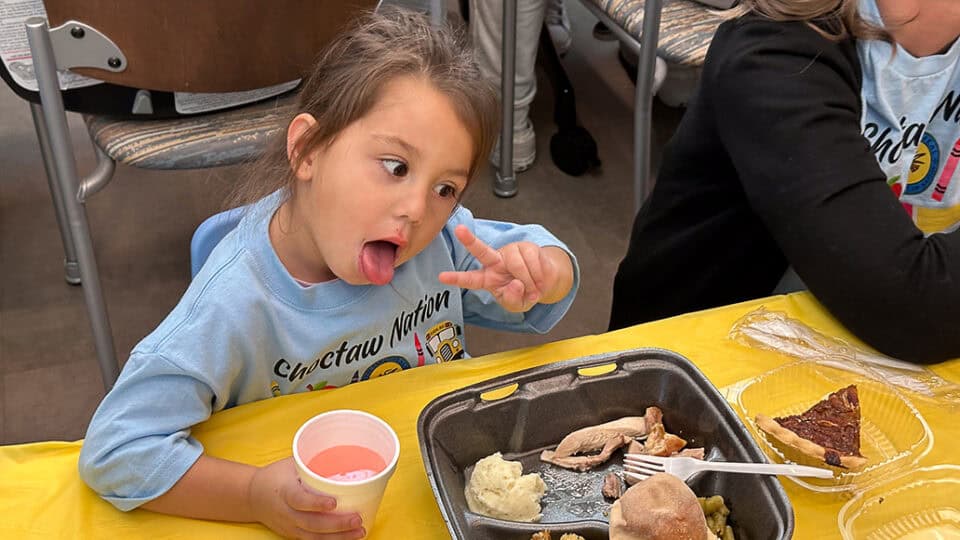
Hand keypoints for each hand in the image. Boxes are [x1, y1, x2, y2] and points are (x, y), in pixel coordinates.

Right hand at [248, 457, 364, 539]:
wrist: (252, 496)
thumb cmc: (276, 476)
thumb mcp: (291, 463)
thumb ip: (312, 461)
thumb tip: (343, 452)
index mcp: (284, 491)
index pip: (299, 500)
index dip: (316, 503)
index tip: (334, 503)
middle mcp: (286, 512)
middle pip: (311, 523)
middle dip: (336, 524)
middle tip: (357, 519)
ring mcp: (289, 526)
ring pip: (314, 536)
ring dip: (338, 536)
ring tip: (359, 531)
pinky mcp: (293, 534)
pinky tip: (348, 538)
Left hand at [438, 225, 573, 311]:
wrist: (545, 283)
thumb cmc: (525, 294)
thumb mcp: (517, 305)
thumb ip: (513, 299)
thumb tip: (515, 284)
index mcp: (488, 278)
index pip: (470, 279)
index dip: (456, 278)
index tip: (441, 277)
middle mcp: (496, 262)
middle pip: (481, 250)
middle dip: (469, 240)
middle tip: (459, 230)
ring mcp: (510, 252)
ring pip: (517, 264)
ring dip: (529, 281)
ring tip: (533, 290)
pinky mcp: (526, 247)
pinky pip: (532, 260)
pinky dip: (538, 275)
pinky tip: (539, 281)